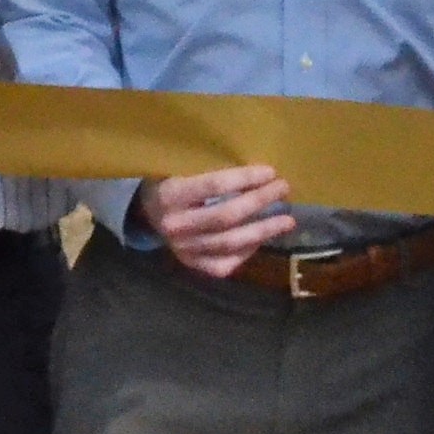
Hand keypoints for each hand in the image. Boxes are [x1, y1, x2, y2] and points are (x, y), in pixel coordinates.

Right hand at [133, 164, 297, 278]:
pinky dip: (247, 252)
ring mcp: (183, 249)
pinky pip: (225, 263)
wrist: (146, 214)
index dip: (244, 179)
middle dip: (259, 202)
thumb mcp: (177, 169)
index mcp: (169, 196)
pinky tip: (262, 239)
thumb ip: (206, 170)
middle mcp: (175, 226)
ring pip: (230, 243)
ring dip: (263, 231)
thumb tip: (254, 170)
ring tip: (287, 220)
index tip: (270, 172)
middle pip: (226, 216)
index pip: (212, 186)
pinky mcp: (192, 264)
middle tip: (283, 190)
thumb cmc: (168, 183)